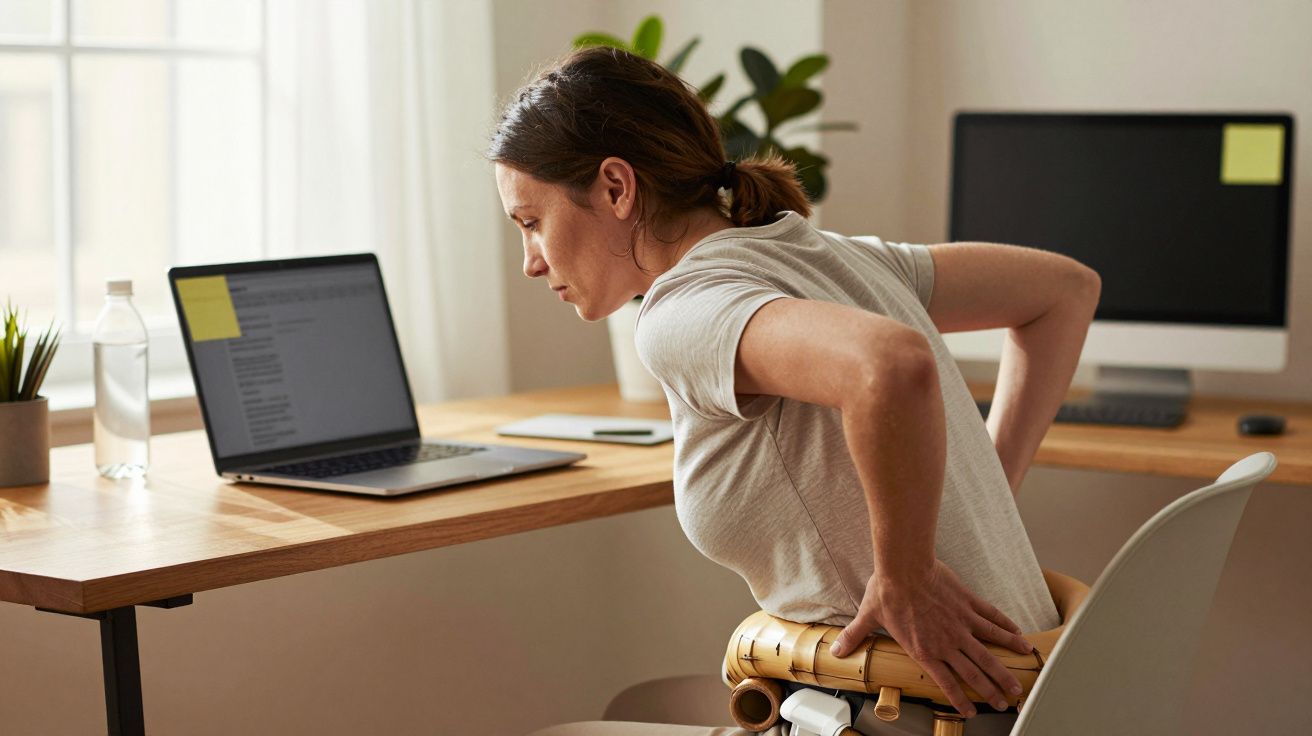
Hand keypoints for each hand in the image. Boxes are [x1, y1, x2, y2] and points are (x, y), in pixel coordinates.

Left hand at [829, 559, 1033, 717]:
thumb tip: (835, 651)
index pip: (947, 682)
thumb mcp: (868, 616)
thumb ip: (855, 636)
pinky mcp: (969, 604)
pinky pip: (992, 619)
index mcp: (925, 650)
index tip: (974, 711)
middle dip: (991, 689)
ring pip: (989, 650)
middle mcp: (947, 642)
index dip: (961, 699)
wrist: (904, 566)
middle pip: (975, 672)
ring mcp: (961, 624)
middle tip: (1006, 701)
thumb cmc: (886, 591)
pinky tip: (1020, 638)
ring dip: (1005, 667)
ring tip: (1019, 681)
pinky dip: (1007, 629)